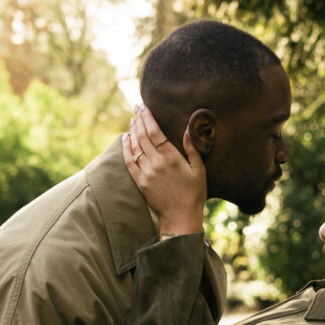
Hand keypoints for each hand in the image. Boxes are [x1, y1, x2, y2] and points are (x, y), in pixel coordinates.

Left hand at [123, 105, 205, 234]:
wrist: (181, 217)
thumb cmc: (194, 194)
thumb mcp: (199, 170)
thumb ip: (192, 149)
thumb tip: (187, 129)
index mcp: (172, 158)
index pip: (155, 132)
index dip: (148, 117)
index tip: (144, 107)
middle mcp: (156, 163)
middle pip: (143, 136)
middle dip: (139, 119)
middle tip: (137, 108)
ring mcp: (146, 172)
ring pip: (135, 146)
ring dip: (133, 131)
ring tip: (132, 120)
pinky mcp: (140, 182)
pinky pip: (129, 161)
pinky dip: (126, 148)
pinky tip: (125, 139)